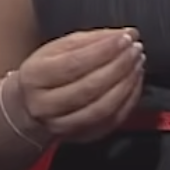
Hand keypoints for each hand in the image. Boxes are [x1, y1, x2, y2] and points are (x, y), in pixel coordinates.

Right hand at [10, 28, 144, 143]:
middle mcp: (45, 105)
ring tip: (138, 63)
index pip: (73, 64)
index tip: (126, 37)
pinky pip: (112, 120)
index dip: (103, 50)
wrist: (32, 106)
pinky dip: (129, 99)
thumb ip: (92, 39)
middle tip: (136, 49)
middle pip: (89, 88)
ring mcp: (63, 125)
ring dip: (126, 83)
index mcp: (35, 76)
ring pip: (101, 108)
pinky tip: (135, 81)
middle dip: (119, 66)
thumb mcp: (59, 47)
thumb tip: (126, 33)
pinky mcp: (82, 136)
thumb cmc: (48, 70)